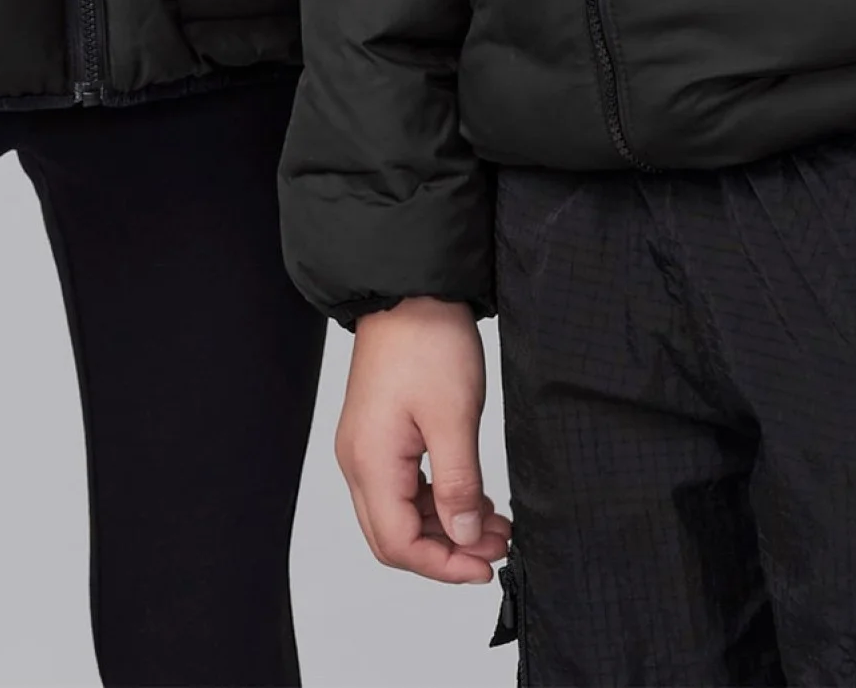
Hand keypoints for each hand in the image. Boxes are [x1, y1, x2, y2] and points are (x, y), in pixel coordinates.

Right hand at [336, 296, 511, 583]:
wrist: (409, 289)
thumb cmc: (427, 342)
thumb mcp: (454, 417)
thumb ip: (458, 485)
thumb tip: (465, 537)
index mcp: (370, 462)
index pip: (399, 544)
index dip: (444, 565)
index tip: (485, 566)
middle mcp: (359, 461)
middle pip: (394, 536)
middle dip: (447, 550)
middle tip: (496, 547)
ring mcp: (367, 446)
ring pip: (401, 512)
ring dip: (446, 525)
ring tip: (495, 522)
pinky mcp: (380, 432)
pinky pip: (404, 485)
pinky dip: (438, 498)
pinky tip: (473, 495)